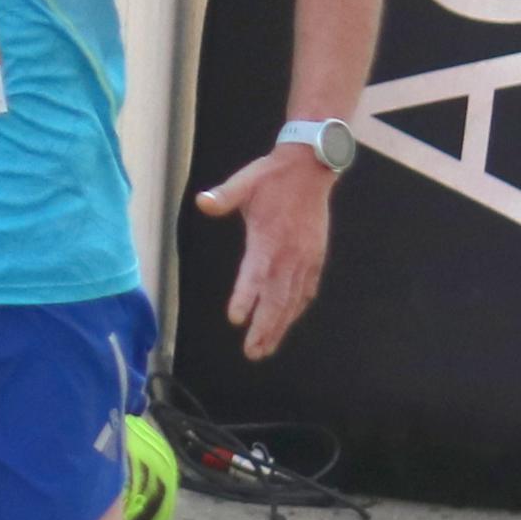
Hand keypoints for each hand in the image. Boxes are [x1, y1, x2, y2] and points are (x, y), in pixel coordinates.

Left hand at [193, 143, 335, 360]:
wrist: (311, 167)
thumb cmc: (272, 177)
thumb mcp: (245, 181)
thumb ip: (224, 195)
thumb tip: (204, 202)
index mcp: (269, 237)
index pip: (256, 274)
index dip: (246, 297)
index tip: (236, 318)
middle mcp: (290, 253)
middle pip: (277, 297)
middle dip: (265, 327)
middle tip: (252, 352)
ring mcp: (306, 257)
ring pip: (294, 299)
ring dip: (280, 325)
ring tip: (265, 348)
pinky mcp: (316, 257)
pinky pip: (307, 289)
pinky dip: (297, 308)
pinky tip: (287, 322)